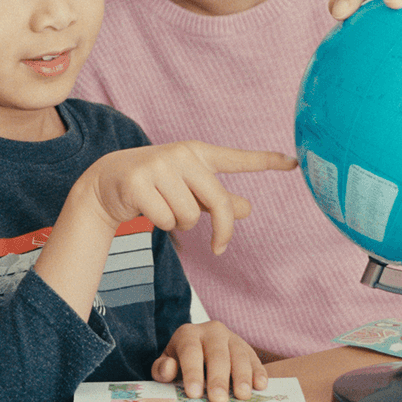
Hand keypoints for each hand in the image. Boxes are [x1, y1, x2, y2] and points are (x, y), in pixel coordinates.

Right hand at [82, 142, 296, 254]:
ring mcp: (158, 165)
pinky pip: (165, 219)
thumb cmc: (154, 186)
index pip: (237, 158)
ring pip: (190, 215)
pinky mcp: (138, 181)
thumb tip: (247, 208)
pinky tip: (148, 209)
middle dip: (221, 230)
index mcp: (198, 153)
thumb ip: (217, 199)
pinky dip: (161, 225)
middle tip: (219, 248)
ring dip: (180, 224)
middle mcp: (181, 154)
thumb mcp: (188, 190)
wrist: (107, 181)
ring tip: (165, 210)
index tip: (294, 163)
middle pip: (218, 201)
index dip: (267, 161)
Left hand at [153, 321, 267, 401]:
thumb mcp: (166, 363)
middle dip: (218, 378)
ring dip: (242, 376)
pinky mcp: (247, 347)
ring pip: (239, 355)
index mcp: (188, 334)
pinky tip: (259, 385)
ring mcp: (232, 337)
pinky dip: (258, 372)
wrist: (198, 349)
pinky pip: (254, 358)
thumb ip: (162, 369)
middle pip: (217, 354)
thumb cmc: (180, 361)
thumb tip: (169, 368)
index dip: (192, 373)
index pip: (190, 351)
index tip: (194, 393)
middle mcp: (212, 331)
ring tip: (242, 395)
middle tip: (218, 399)